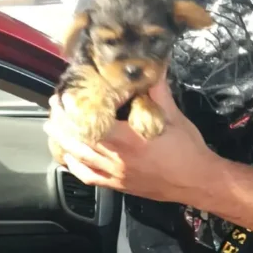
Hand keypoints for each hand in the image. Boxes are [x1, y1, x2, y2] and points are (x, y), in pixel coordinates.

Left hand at [44, 79, 219, 204]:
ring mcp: (115, 175)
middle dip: (62, 123)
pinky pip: (89, 177)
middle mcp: (117, 160)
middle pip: (78, 141)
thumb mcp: (174, 116)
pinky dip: (75, 166)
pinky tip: (69, 156)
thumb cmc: (188, 150)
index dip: (73, 111)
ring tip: (53, 126)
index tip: (65, 96)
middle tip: (54, 106)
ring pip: (79, 159)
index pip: (91, 124)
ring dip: (63, 142)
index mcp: (129, 141)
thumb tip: (152, 66)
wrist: (198, 181)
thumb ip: (158, 91)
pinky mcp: (118, 185)